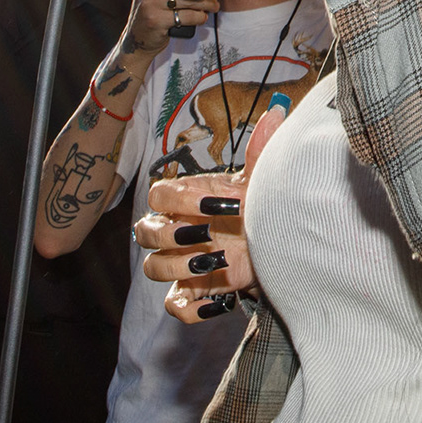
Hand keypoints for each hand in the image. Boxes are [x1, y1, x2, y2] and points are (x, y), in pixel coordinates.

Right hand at [134, 94, 290, 321]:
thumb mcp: (261, 182)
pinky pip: (175, 305)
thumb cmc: (260, 208)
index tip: (220, 206)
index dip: (180, 201)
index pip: (158, 196)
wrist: (277, 244)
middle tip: (209, 236)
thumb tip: (276, 114)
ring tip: (218, 264)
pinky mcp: (194, 292)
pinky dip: (192, 308)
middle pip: (144, 233)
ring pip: (153, 268)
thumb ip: (262, 151)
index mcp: (189, 199)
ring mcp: (182, 262)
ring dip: (180, 268)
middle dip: (172, 236)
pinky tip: (219, 300)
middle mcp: (178, 231)